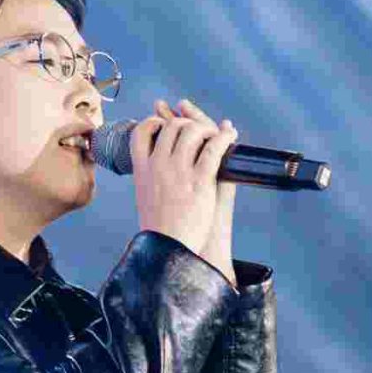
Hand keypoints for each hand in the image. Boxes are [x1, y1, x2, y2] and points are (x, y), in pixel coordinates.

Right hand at [131, 97, 236, 272]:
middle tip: (197, 130)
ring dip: (206, 128)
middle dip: (186, 122)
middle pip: (171, 127)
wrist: (168, 250)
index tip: (166, 124)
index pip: (141, 132)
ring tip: (214, 135)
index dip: (154, 122)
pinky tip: (230, 135)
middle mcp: (158, 166)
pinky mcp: (200, 180)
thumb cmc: (159, 230)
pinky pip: (214, 148)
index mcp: (142, 170)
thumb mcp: (145, 199)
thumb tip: (157, 167)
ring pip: (192, 131)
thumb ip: (150, 178)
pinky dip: (224, 137)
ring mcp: (179, 171)